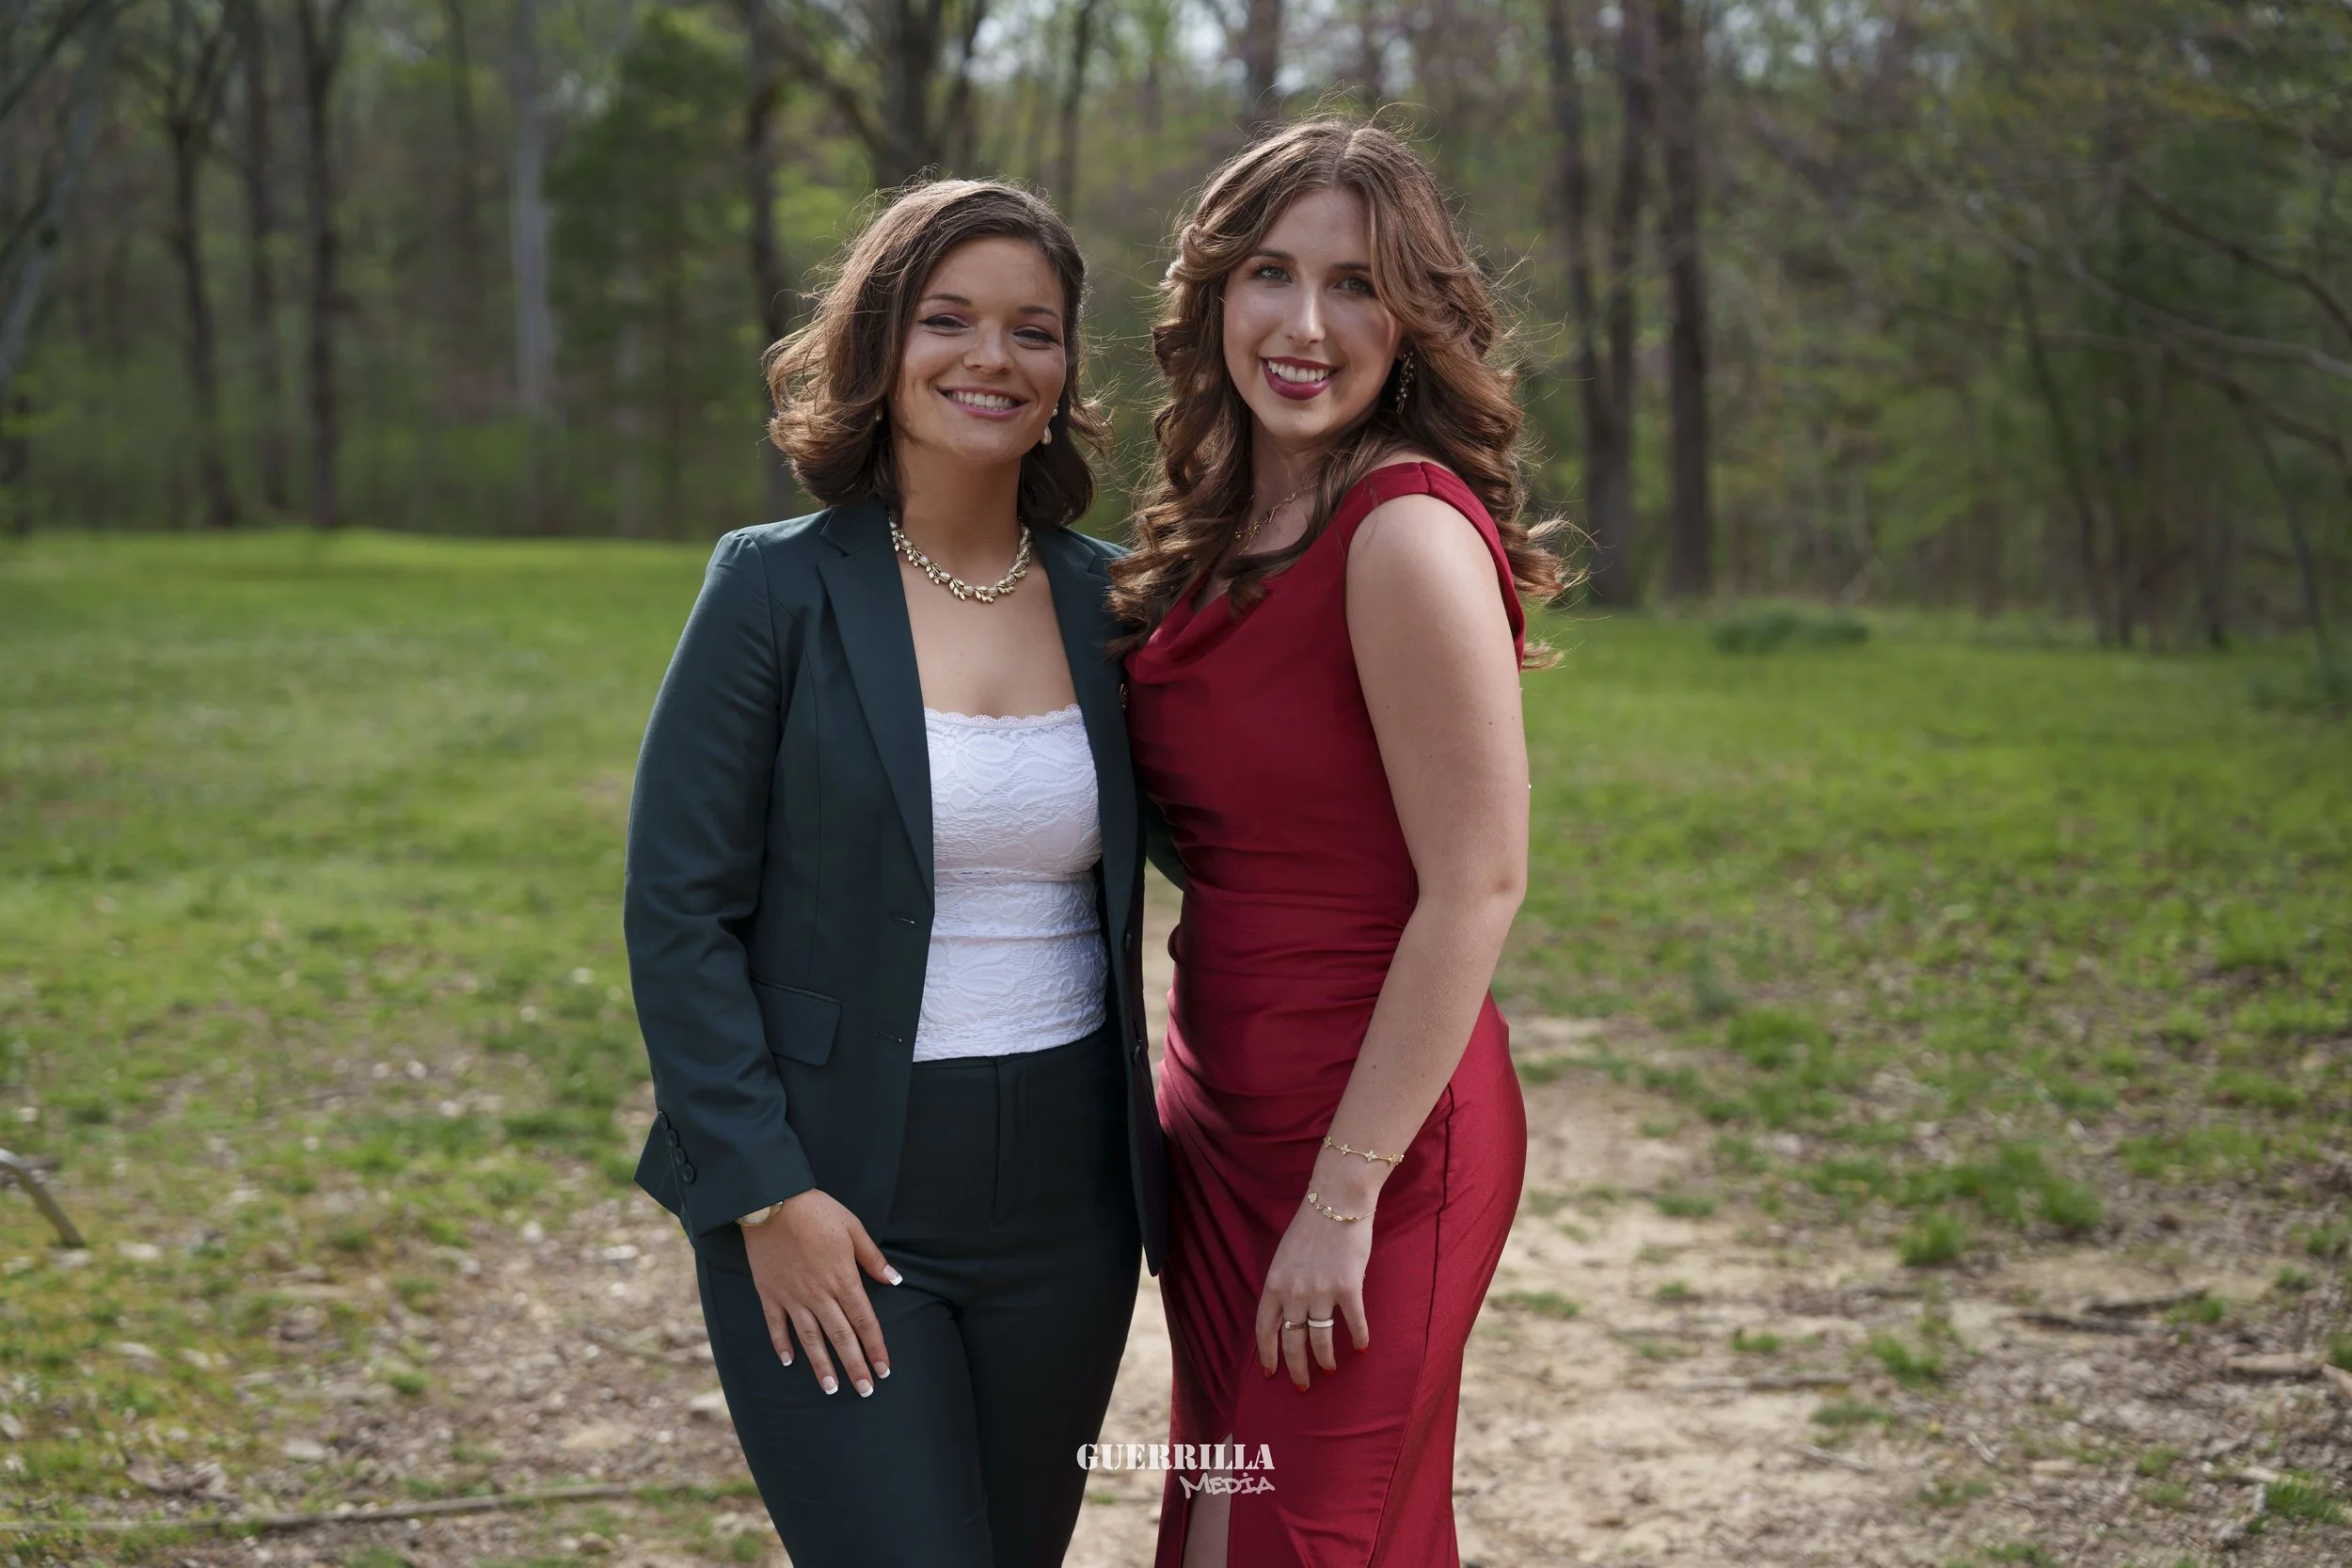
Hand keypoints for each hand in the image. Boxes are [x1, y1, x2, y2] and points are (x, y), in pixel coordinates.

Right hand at [741, 1188, 900, 1396]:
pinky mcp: (769, 1293)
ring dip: (821, 1365)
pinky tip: (787, 1362)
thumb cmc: (816, 1211)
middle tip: (865, 1391)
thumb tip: (893, 1281)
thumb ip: (872, 1258)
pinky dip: (781, 1344)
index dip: (875, 1347)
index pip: (864, 1321)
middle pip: (841, 1337)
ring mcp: (792, 1297)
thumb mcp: (853, 1228)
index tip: (884, 1370)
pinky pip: (776, 1325)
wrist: (771, 1201)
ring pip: (810, 1339)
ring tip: (831, 1389)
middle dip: (855, 1366)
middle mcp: (819, 1295)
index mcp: (843, 1279)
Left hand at [1254, 1154, 1380, 1389]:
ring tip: (1329, 1370)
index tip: (1271, 1372)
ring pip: (1320, 1339)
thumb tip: (1286, 1315)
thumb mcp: (1284, 1257)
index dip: (1267, 1354)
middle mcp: (1293, 1293)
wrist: (1337, 1201)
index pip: (1264, 1329)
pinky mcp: (1348, 1288)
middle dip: (1297, 1368)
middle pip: (1292, 1342)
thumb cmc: (1310, 1226)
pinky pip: (1352, 1323)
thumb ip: (1283, 1286)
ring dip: (1325, 1359)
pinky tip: (1361, 1348)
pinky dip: (1358, 1338)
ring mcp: (1321, 1291)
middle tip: (1302, 1385)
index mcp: (1274, 1284)